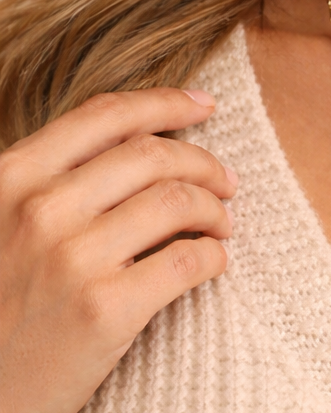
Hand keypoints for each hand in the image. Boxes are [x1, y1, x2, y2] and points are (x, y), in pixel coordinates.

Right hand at [0, 89, 235, 412]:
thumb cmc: (4, 307)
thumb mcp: (4, 225)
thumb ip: (52, 182)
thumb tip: (140, 144)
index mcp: (12, 176)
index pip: (104, 116)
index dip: (165, 103)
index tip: (205, 104)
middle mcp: (40, 208)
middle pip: (153, 155)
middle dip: (204, 163)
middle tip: (227, 183)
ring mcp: (73, 258)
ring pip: (178, 203)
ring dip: (216, 211)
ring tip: (223, 227)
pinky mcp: (106, 309)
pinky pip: (189, 262)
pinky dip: (215, 257)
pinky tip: (215, 263)